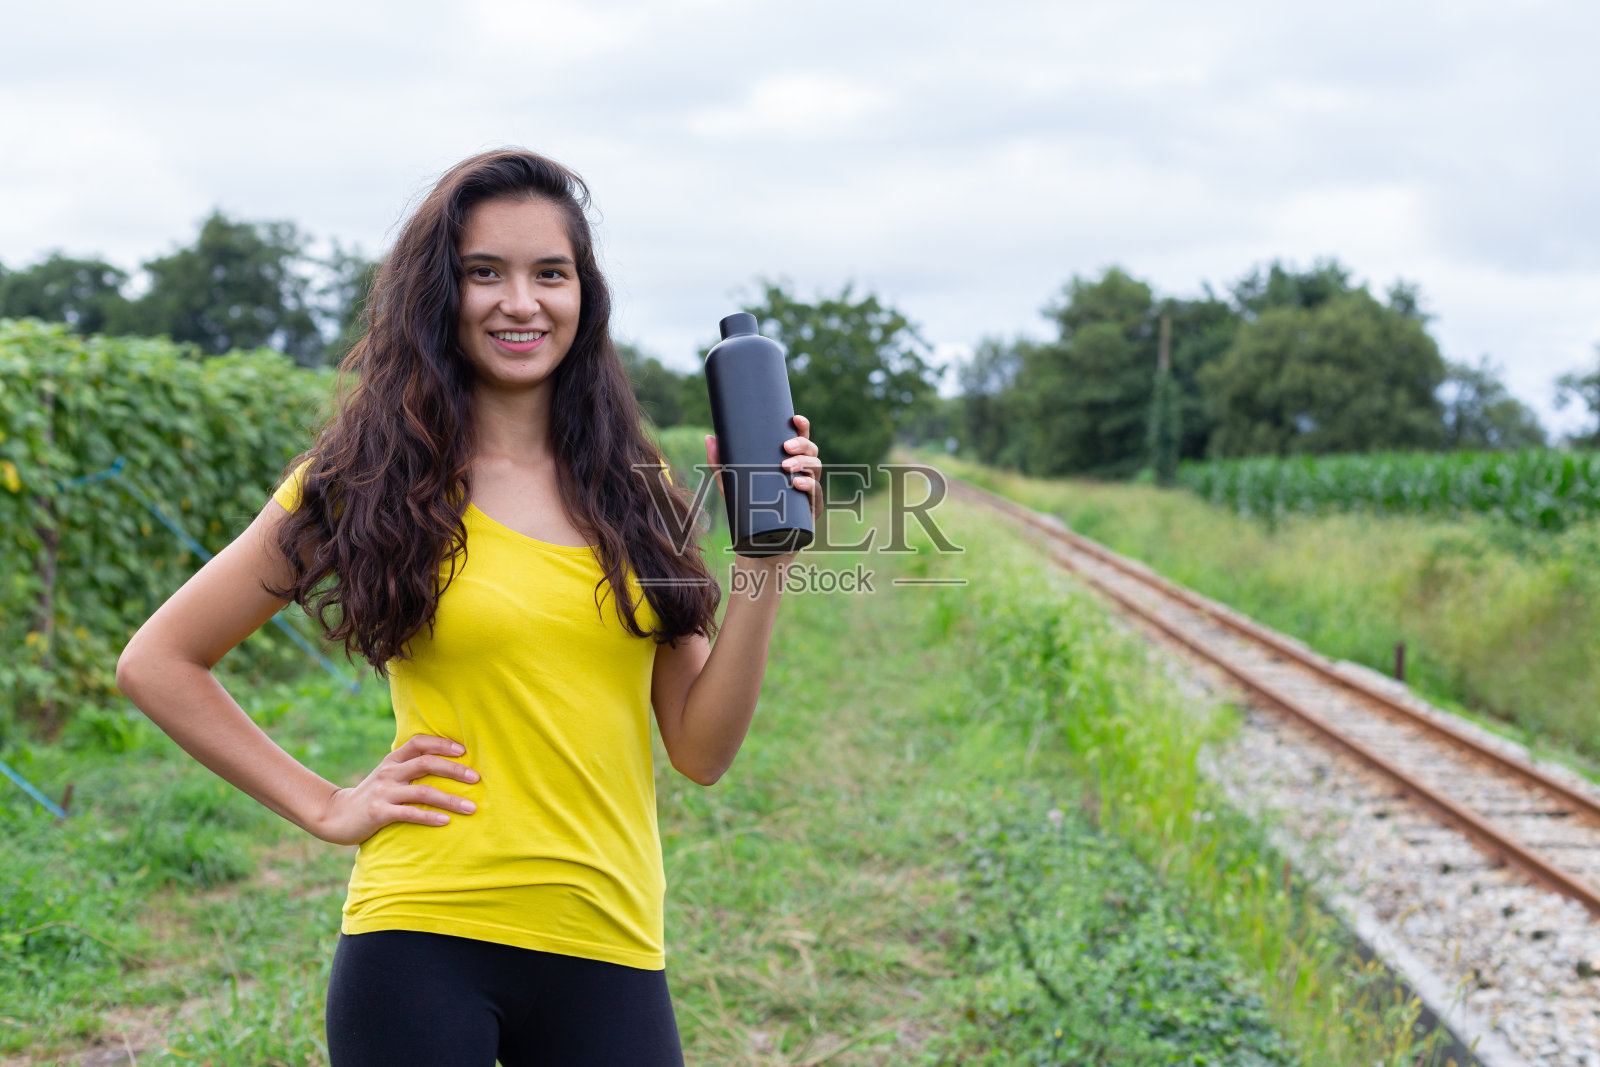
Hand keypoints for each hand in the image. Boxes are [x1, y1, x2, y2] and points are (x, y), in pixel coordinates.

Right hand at [312, 733, 478, 844]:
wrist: (336, 815)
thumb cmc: (372, 795)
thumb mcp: (387, 775)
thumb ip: (409, 766)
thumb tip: (445, 761)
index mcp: (392, 760)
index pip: (419, 742)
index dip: (442, 743)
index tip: (463, 751)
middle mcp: (389, 772)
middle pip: (426, 763)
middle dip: (454, 770)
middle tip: (476, 778)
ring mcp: (384, 792)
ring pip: (423, 790)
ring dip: (450, 799)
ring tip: (471, 807)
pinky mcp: (379, 813)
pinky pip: (409, 813)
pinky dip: (430, 817)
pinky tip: (446, 821)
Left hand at [703, 413, 821, 520]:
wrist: (758, 545)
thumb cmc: (749, 510)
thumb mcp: (732, 485)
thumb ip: (720, 463)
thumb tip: (710, 438)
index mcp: (790, 462)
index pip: (801, 440)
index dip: (802, 426)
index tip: (795, 418)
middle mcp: (803, 474)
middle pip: (812, 451)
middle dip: (802, 445)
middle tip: (785, 447)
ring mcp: (809, 491)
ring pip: (816, 469)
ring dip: (803, 464)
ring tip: (786, 466)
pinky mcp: (811, 510)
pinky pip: (816, 494)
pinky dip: (809, 486)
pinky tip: (797, 483)